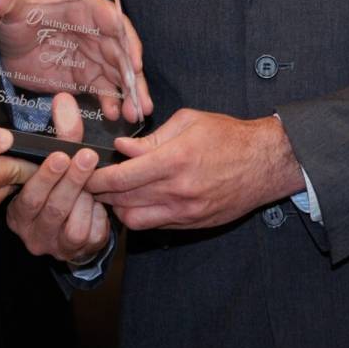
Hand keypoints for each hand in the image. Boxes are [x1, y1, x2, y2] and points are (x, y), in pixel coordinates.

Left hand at [0, 0, 152, 124]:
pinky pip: (104, 90)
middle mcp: (95, 31)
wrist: (8, 47)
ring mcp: (93, 56)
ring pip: (119, 73)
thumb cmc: (14, 20)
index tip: (134, 58)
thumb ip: (7, 4)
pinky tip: (115, 115)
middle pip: (121, 50)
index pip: (109, 17)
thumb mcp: (10, 12)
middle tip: (140, 96)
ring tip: (137, 112)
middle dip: (133, 74)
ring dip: (130, 92)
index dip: (123, 37)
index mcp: (82, 7)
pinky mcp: (87, 78)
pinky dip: (112, 102)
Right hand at [6, 95, 110, 264]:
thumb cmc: (55, 187)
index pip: (29, 195)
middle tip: (87, 157)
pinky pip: (93, 236)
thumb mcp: (53, 161)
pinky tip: (100, 203)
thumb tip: (64, 99)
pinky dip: (100, 218)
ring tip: (95, 183)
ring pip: (74, 226)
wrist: (66, 226)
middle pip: (54, 208)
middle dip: (73, 181)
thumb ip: (60, 133)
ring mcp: (56, 247)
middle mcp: (33, 234)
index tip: (61, 155)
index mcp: (17, 212)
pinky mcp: (79, 254)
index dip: (45, 176)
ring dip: (88, 201)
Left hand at [84, 109, 301, 230]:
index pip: (121, 178)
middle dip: (99, 194)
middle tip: (88, 183)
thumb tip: (122, 148)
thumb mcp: (188, 122)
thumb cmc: (228, 135)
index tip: (82, 172)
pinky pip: (156, 225)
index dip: (95, 178)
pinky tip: (137, 200)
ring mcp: (187, 212)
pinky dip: (141, 215)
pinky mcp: (194, 223)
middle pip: (123, 202)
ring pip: (136, 221)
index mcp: (174, 160)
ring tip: (112, 193)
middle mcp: (178, 191)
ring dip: (118, 209)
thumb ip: (151, 138)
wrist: (266, 163)